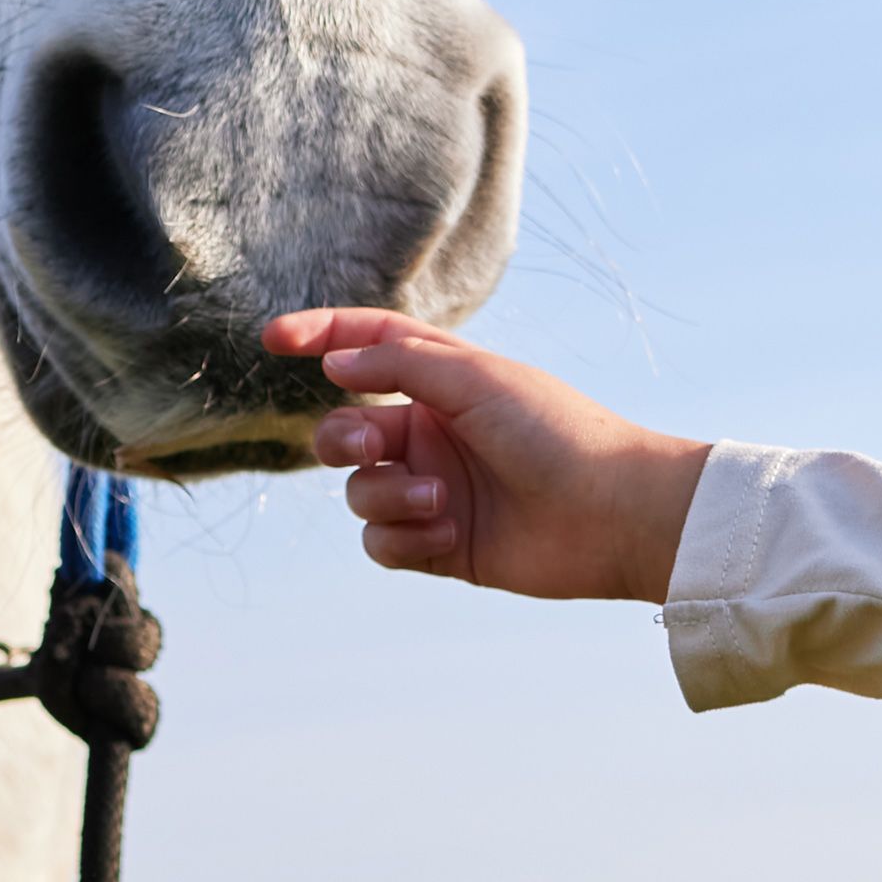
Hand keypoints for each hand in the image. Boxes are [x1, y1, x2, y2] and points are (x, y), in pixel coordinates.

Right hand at [271, 307, 709, 600]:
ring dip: (387, 494)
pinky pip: (381, 542)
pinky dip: (405, 537)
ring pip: (359, 492)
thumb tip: (336, 361)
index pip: (369, 347)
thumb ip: (399, 363)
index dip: (320, 336)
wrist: (610, 513)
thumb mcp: (475, 378)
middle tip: (371, 443)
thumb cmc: (554, 432)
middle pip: (345, 430)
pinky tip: (449, 531)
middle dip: (342, 437)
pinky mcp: (440, 545)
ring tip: (439, 499)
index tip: (271, 339)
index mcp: (444, 382)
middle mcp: (433, 433)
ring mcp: (434, 489)